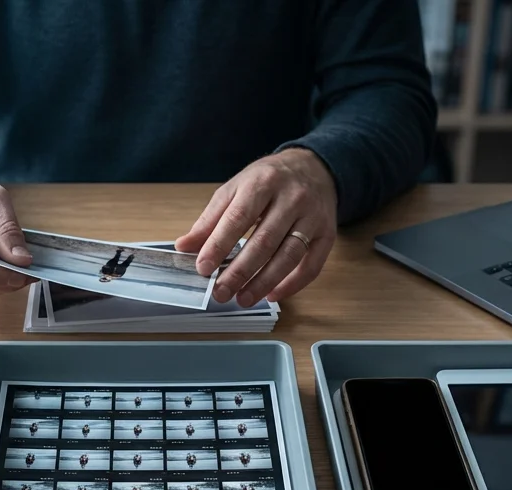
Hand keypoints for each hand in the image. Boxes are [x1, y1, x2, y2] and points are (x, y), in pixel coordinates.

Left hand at [176, 148, 337, 306]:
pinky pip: (312, 265)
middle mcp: (292, 198)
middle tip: (221, 292)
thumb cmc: (268, 180)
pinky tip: (272, 295)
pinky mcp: (327, 233)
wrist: (314, 167)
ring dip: (264, 282)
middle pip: (265, 241)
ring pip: (289, 255)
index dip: (219, 245)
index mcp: (263, 182)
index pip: (238, 218)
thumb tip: (184, 247)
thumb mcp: (235, 189)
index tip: (203, 268)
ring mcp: (313, 216)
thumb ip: (210, 219)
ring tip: (243, 299)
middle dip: (240, 271)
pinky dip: (292, 284)